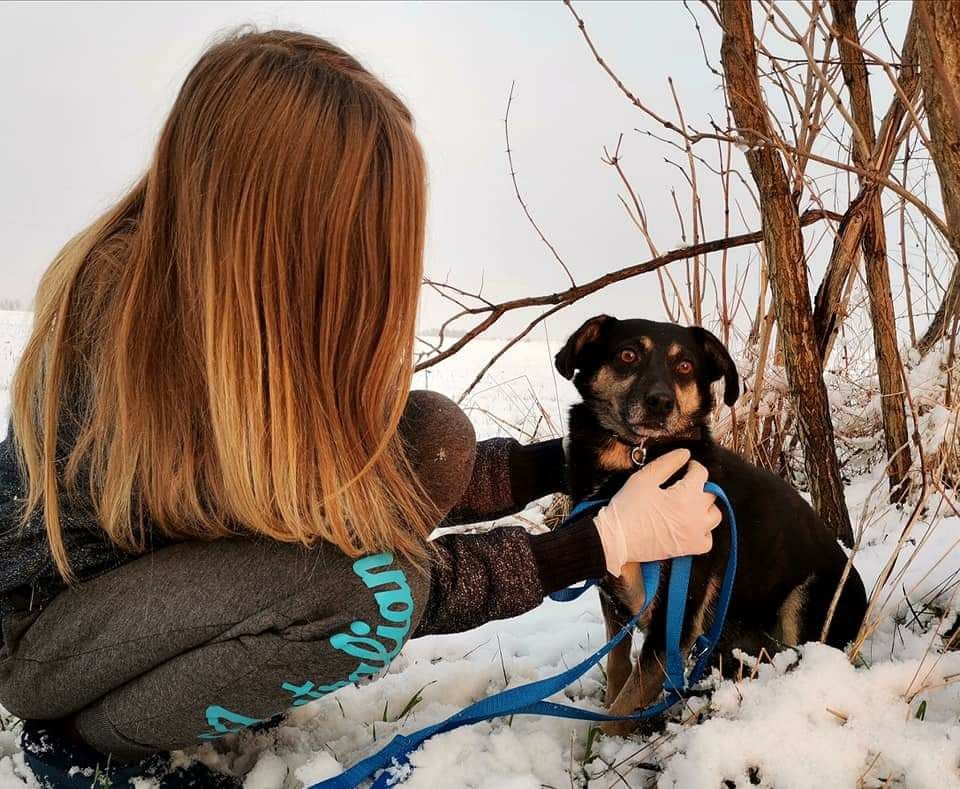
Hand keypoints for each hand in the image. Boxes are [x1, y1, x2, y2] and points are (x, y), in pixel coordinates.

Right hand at [594, 449, 721, 576]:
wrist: (616, 539)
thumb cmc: (628, 508)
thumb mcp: (645, 478)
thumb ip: (667, 463)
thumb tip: (684, 454)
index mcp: (686, 496)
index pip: (701, 474)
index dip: (693, 466)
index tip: (686, 466)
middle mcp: (696, 516)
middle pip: (710, 494)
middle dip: (699, 486)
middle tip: (684, 484)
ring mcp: (694, 534)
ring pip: (714, 516)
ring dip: (705, 507)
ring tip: (689, 504)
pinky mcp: (689, 548)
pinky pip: (708, 539)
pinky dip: (703, 531)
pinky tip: (690, 525)